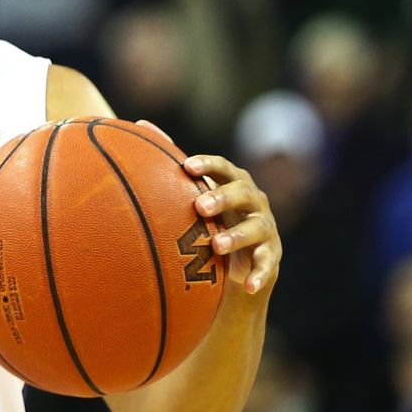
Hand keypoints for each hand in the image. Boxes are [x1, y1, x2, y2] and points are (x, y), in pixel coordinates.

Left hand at [155, 129, 282, 296]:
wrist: (236, 266)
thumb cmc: (209, 221)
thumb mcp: (193, 197)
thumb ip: (172, 166)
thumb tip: (139, 125)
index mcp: (234, 184)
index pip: (224, 169)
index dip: (208, 165)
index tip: (187, 166)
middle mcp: (254, 203)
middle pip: (243, 193)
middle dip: (223, 198)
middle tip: (199, 207)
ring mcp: (266, 230)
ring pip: (256, 229)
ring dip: (237, 236)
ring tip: (216, 245)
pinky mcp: (272, 257)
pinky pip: (267, 266)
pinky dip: (259, 275)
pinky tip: (247, 286)